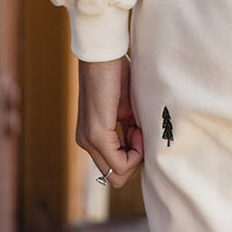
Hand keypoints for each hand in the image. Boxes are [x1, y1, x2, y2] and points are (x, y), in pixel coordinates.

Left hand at [76, 55, 143, 186]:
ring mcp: (89, 140)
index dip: (134, 157)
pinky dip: (135, 151)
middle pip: (115, 177)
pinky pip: (119, 162)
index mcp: (92, 137)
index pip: (114, 168)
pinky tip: (138, 129)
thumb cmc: (117, 74)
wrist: (104, 55)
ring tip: (139, 129)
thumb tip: (145, 148)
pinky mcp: (96, 134)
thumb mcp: (127, 108)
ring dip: (136, 156)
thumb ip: (130, 129)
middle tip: (141, 134)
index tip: (141, 132)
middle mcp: (87, 142)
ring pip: (116, 174)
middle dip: (135, 161)